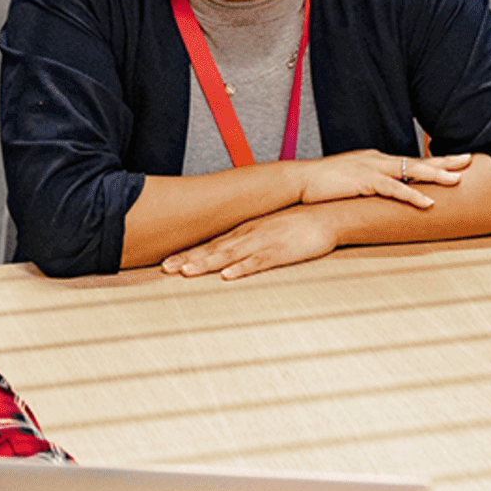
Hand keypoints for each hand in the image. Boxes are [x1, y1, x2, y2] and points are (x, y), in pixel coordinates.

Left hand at [162, 204, 341, 279]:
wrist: (325, 216)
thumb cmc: (296, 225)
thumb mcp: (266, 231)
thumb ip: (248, 242)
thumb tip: (228, 254)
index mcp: (244, 232)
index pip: (210, 244)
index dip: (187, 253)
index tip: (166, 263)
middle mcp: (248, 236)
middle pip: (213, 249)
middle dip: (188, 259)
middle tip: (165, 268)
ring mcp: (263, 242)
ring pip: (230, 255)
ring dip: (208, 263)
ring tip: (187, 272)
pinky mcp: (280, 252)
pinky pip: (258, 262)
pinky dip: (242, 268)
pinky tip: (228, 274)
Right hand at [297, 150, 470, 207]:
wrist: (299, 180)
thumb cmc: (323, 185)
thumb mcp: (351, 182)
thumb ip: (369, 187)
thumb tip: (383, 197)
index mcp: (376, 160)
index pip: (411, 161)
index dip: (434, 162)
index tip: (455, 161)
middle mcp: (378, 160)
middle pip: (418, 160)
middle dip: (445, 160)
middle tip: (469, 159)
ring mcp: (372, 169)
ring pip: (411, 171)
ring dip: (436, 176)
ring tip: (458, 181)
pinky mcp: (364, 181)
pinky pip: (394, 189)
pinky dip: (412, 196)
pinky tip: (428, 203)